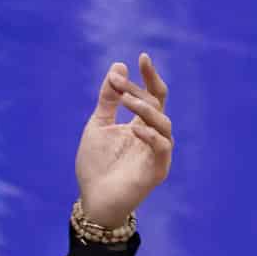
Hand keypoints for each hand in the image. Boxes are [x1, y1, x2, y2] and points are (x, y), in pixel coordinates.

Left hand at [74, 53, 172, 227]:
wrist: (93, 198)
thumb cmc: (96, 164)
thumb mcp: (98, 125)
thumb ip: (108, 99)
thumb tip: (117, 67)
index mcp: (141, 124)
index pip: (153, 95)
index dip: (150, 76)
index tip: (141, 57)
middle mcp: (153, 135)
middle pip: (158, 105)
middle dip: (139, 90)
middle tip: (119, 82)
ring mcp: (157, 153)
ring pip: (163, 124)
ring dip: (144, 109)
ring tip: (125, 100)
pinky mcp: (157, 170)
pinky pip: (162, 148)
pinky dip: (149, 136)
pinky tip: (133, 129)